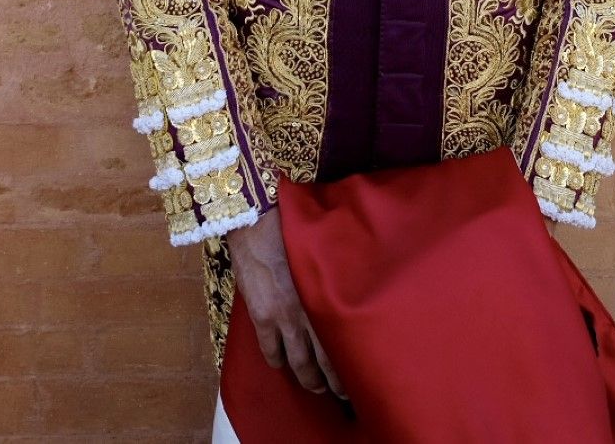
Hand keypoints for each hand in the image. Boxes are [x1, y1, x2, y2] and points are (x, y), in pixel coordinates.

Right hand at [225, 210, 344, 398]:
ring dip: (307, 379)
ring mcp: (282, 317)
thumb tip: (347, 295)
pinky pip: (270, 350)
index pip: (340, 344)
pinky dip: (278, 362)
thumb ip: (332, 281)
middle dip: (331, 382)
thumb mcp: (323, 257)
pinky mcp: (261, 315)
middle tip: (341, 393)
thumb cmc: (296, 230)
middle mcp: (306, 313)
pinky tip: (283, 365)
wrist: (256, 220)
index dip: (347, 367)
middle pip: (321, 361)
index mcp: (325, 297)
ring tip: (315, 387)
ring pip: (297, 362)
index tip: (357, 378)